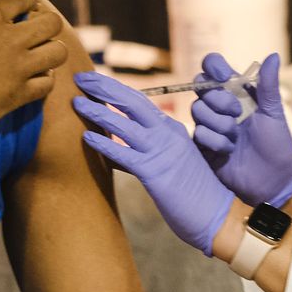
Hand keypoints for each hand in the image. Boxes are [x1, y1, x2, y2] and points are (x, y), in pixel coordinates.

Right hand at [0, 0, 66, 137]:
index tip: (31, 1)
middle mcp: (11, 40)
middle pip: (51, 23)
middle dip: (48, 22)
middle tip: (37, 28)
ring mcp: (19, 68)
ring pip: (58, 53)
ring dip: (52, 50)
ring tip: (40, 53)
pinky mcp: (20, 94)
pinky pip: (48, 84)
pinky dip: (46, 79)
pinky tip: (36, 77)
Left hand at [71, 71, 236, 254]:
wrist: (216, 214)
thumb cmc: (192, 192)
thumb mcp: (171, 162)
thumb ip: (146, 150)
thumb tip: (115, 147)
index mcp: (171, 129)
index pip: (139, 101)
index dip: (115, 88)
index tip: (94, 81)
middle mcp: (167, 134)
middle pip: (132, 102)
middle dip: (105, 88)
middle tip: (81, 77)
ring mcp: (162, 152)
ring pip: (124, 125)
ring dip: (98, 111)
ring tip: (75, 102)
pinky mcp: (155, 173)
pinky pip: (123, 154)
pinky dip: (104, 144)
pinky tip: (86, 136)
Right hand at [193, 53, 291, 206]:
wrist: (272, 182)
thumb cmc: (277, 146)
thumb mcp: (274, 114)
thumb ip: (269, 86)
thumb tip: (273, 55)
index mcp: (237, 93)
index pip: (214, 68)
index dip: (213, 67)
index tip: (224, 76)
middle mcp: (220, 106)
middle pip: (201, 88)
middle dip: (218, 99)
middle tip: (237, 113)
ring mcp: (210, 126)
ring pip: (197, 110)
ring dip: (219, 123)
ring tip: (236, 137)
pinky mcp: (203, 146)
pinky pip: (198, 134)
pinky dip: (215, 141)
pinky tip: (229, 150)